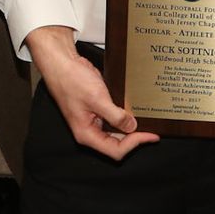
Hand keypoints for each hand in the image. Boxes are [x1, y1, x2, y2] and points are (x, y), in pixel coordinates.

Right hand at [28, 25, 157, 160]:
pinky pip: (114, 118)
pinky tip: (135, 110)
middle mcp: (89, 130)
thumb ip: (115, 116)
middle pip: (117, 143)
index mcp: (86, 134)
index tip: (150, 135)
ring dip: (131, 127)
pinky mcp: (97, 108)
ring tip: (146, 121)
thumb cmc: (71, 80)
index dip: (134, 144)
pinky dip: (125, 115)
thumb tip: (132, 126)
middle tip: (152, 128)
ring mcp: (93, 119)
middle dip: (135, 137)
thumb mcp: (97, 98)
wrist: (62, 63)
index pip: (115, 150)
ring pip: (116, 131)